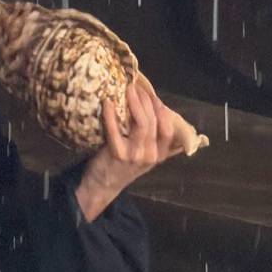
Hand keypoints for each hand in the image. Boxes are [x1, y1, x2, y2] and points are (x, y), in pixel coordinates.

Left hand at [74, 80, 184, 221]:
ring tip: (128, 89)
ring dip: (134, 103)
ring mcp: (136, 156)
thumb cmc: (122, 166)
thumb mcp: (144, 156)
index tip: (152, 95)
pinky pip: (116, 130)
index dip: (161, 110)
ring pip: (141, 123)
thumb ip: (152, 138)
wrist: (102, 185)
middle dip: (146, 100)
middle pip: (153, 122)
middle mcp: (151, 155)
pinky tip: (108, 103)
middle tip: (136, 86)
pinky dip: (111, 115)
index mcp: (160, 155)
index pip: (168, 129)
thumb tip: (157, 111)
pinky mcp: (118, 154)